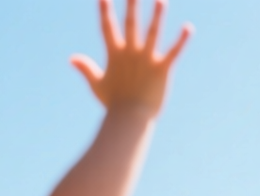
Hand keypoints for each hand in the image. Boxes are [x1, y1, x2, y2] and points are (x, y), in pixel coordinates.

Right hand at [70, 0, 190, 114]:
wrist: (130, 120)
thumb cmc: (114, 104)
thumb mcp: (97, 84)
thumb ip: (86, 68)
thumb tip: (72, 58)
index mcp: (115, 55)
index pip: (107, 27)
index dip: (104, 10)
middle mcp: (130, 53)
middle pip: (131, 23)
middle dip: (132, 4)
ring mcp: (147, 60)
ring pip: (152, 33)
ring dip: (157, 16)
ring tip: (161, 0)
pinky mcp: (162, 69)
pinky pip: (174, 52)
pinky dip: (181, 40)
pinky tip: (188, 28)